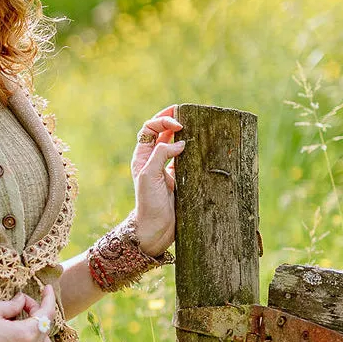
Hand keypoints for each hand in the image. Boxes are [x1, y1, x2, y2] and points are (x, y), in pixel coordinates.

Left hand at [130, 105, 184, 254]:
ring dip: (184, 134)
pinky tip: (200, 146)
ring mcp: (166, 168)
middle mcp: (153, 159)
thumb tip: (180, 142)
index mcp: (142, 156)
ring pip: (175, 143)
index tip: (178, 126)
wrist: (156, 228)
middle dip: (173, 120)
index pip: (150, 129)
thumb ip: (161, 154)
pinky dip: (192, 150)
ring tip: (196, 126)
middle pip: (162, 132)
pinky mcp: (179, 178)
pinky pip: (186, 158)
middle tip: (187, 113)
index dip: (163, 122)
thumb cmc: (148, 203)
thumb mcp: (148, 175)